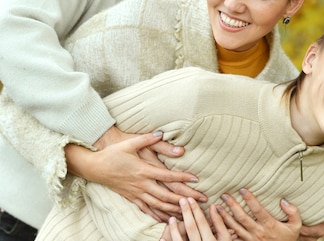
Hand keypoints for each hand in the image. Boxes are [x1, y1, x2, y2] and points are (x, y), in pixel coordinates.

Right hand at [66, 127, 206, 220]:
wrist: (94, 166)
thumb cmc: (113, 152)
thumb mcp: (130, 142)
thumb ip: (148, 139)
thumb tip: (162, 133)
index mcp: (143, 170)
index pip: (167, 176)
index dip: (182, 178)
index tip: (196, 179)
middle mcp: (141, 184)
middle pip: (167, 195)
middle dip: (185, 198)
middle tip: (200, 200)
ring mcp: (136, 193)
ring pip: (159, 205)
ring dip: (174, 209)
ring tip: (189, 212)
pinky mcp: (131, 198)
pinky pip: (147, 209)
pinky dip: (158, 215)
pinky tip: (167, 219)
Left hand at [162, 198, 230, 240]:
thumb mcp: (226, 238)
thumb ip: (220, 223)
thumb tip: (214, 206)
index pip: (201, 221)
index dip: (195, 209)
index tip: (190, 199)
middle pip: (191, 227)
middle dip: (186, 213)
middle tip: (181, 200)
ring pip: (180, 240)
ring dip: (174, 229)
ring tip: (171, 219)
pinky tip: (162, 239)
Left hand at [217, 189, 300, 240]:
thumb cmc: (288, 238)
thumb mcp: (296, 226)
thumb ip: (293, 212)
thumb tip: (284, 200)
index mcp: (269, 225)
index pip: (258, 210)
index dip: (250, 199)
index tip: (243, 189)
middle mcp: (258, 232)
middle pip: (242, 217)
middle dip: (232, 205)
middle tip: (224, 195)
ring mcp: (250, 239)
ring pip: (234, 227)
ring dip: (224, 217)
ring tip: (216, 207)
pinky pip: (233, 236)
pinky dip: (225, 229)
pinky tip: (217, 223)